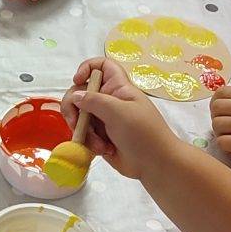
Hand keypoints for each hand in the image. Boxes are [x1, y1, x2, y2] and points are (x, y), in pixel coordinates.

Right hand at [61, 57, 185, 181]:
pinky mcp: (100, 137)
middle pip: (81, 93)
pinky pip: (84, 135)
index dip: (87, 68)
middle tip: (76, 123)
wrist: (155, 165)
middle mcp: (109, 101)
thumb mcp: (119, 112)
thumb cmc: (144, 133)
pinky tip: (103, 150)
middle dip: (75, 109)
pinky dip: (89, 143)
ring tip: (99, 144)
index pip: (101, 66)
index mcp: (118, 88)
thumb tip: (75, 96)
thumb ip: (94, 101)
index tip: (78, 81)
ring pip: (80, 117)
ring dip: (85, 132)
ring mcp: (104, 119)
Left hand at [209, 87, 230, 179]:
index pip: (222, 91)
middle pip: (216, 106)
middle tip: (226, 130)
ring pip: (216, 124)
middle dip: (216, 119)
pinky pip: (221, 142)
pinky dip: (226, 149)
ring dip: (220, 135)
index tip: (222, 115)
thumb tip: (215, 102)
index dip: (216, 103)